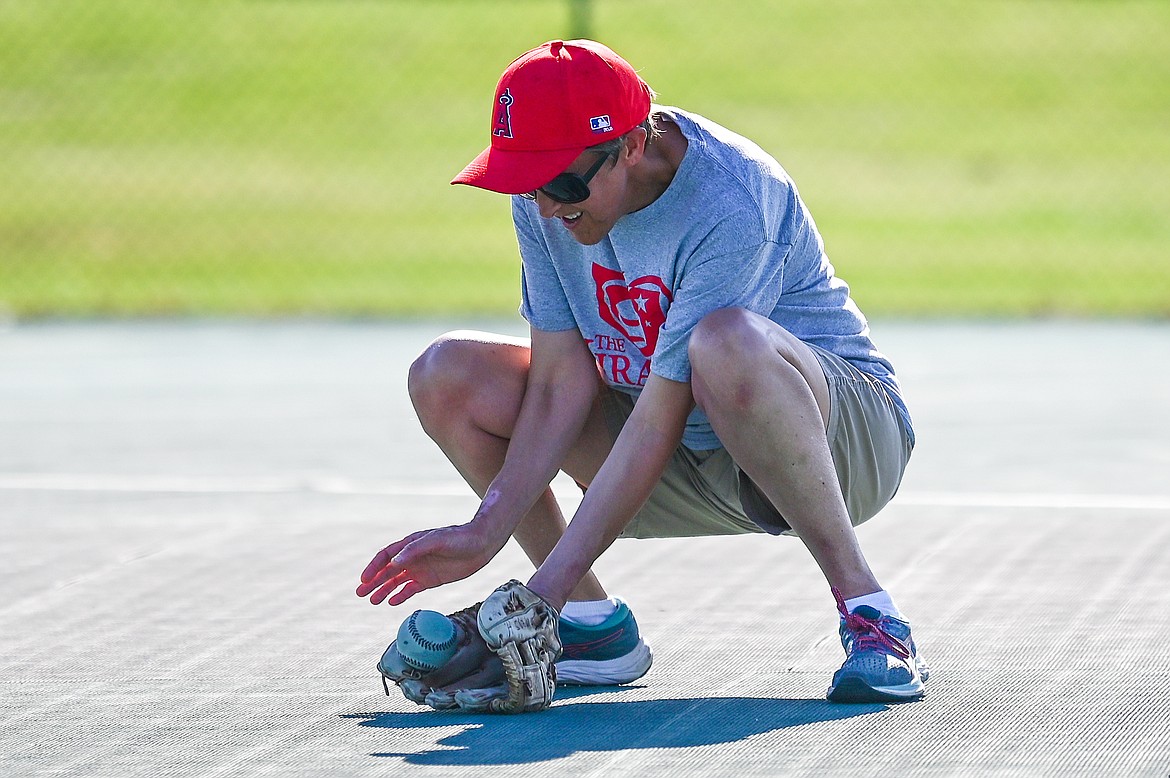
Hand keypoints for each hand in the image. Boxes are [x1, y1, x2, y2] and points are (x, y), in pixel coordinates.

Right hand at [356, 523, 501, 605]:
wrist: (481, 545)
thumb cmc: (459, 538)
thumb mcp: (437, 540)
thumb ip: (415, 549)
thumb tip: (395, 562)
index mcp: (411, 544)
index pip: (386, 556)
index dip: (374, 567)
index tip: (365, 579)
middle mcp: (413, 557)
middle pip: (388, 570)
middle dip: (373, 581)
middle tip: (360, 593)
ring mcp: (421, 568)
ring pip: (397, 581)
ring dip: (383, 590)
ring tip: (372, 601)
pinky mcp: (430, 579)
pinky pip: (411, 588)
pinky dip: (401, 595)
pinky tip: (391, 602)